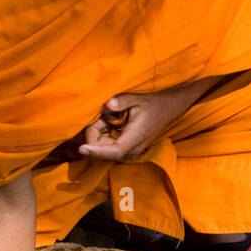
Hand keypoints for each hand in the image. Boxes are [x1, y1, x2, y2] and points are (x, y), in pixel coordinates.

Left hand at [79, 83, 206, 161]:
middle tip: (104, 113)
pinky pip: (108, 143)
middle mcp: (131, 149)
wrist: (169, 109)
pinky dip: (105, 132)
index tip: (82, 148)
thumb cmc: (154, 104)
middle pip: (103, 148)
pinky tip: (113, 119)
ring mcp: (128, 150)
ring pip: (104, 146)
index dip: (96, 151)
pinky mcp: (126, 147)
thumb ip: (123, 101)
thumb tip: (108, 105)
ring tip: (112, 115)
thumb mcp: (139, 98)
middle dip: (96, 132)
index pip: (113, 151)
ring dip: (101, 131)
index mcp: (135, 138)